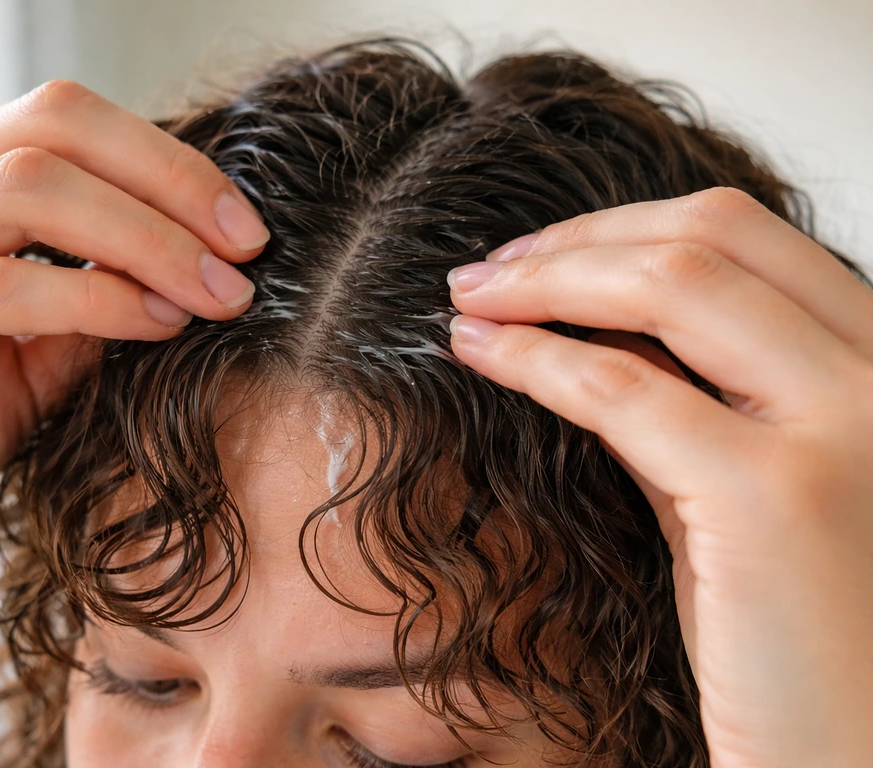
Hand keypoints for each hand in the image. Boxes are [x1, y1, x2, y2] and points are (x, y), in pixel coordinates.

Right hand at [0, 80, 268, 569]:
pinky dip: (93, 299)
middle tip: (246, 248)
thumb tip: (184, 279)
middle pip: (50, 130)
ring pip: (24, 191)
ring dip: (146, 238)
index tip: (244, 227)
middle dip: (169, 181)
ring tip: (216, 291)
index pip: (62, 122)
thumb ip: (87, 310)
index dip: (166, 161)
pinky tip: (154, 323)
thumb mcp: (26, 362)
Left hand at [447, 187, 872, 767]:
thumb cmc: (790, 640)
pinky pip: (625, 389)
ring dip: (545, 280)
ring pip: (671, 285)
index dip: (625, 228)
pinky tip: (479, 353)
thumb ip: (687, 407)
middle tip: (484, 272)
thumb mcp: (740, 493)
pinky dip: (536, 358)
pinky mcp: (778, 499)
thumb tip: (584, 339)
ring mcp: (847, 429)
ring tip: (467, 301)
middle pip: (710, 235)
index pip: (747, 237)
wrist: (848, 759)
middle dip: (576, 239)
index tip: (539, 255)